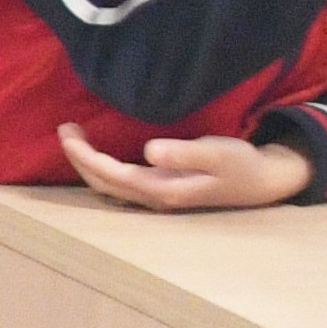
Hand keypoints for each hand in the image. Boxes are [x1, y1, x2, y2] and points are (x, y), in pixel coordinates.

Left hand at [55, 122, 315, 210]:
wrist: (262, 182)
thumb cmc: (240, 164)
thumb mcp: (217, 153)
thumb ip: (185, 153)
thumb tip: (149, 150)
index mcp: (163, 190)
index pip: (110, 175)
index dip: (85, 156)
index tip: (67, 132)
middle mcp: (155, 199)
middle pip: (102, 184)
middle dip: (79, 158)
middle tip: (64, 128)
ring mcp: (157, 198)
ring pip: (109, 186)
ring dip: (87, 164)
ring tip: (73, 136)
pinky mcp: (161, 191)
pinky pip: (120, 184)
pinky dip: (101, 168)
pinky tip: (97, 152)